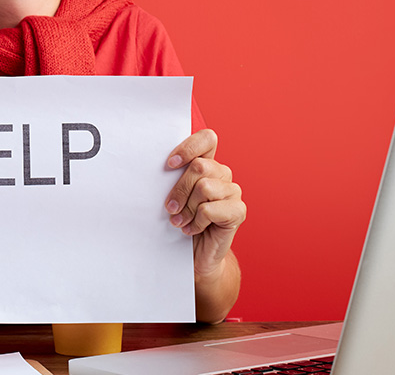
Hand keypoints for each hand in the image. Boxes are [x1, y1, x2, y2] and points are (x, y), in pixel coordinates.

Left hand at [165, 129, 244, 280]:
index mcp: (207, 164)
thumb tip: (157, 167)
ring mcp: (233, 192)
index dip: (189, 147)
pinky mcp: (238, 211)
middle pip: (199, 166)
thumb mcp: (172, 195)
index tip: (169, 165)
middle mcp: (222, 174)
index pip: (207, 139)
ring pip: (204, 187)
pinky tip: (192, 229)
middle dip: (179, 189)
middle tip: (169, 208)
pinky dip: (196, 222)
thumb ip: (171, 177)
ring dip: (186, 208)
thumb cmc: (179, 221)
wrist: (193, 255)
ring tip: (180, 221)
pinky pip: (210, 209)